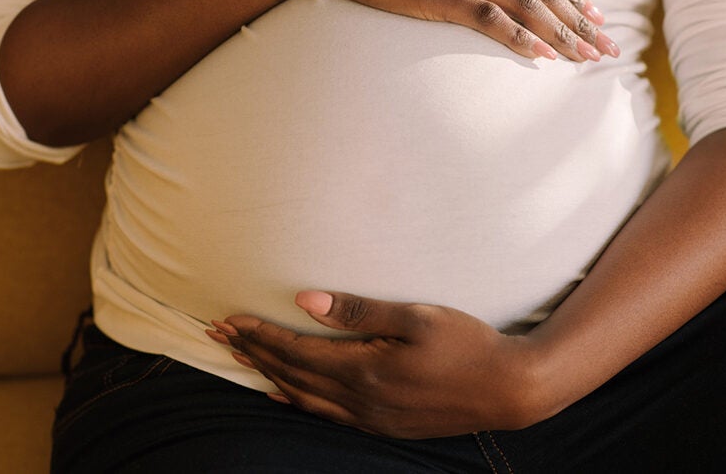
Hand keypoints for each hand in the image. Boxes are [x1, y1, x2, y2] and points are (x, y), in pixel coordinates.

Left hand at [207, 291, 547, 438]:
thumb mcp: (417, 316)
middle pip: (290, 374)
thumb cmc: (468, 344)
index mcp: (365, 369)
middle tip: (217, 334)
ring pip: (302, 397)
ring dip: (268, 376)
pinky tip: (282, 395)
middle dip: (252, 352)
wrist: (508, 389)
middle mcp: (360, 399)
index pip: (296, 351)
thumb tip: (305, 300)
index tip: (228, 319)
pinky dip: (296, 402)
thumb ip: (359, 310)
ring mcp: (370, 417)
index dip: (259, 335)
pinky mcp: (383, 425)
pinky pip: (325, 415)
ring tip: (239, 359)